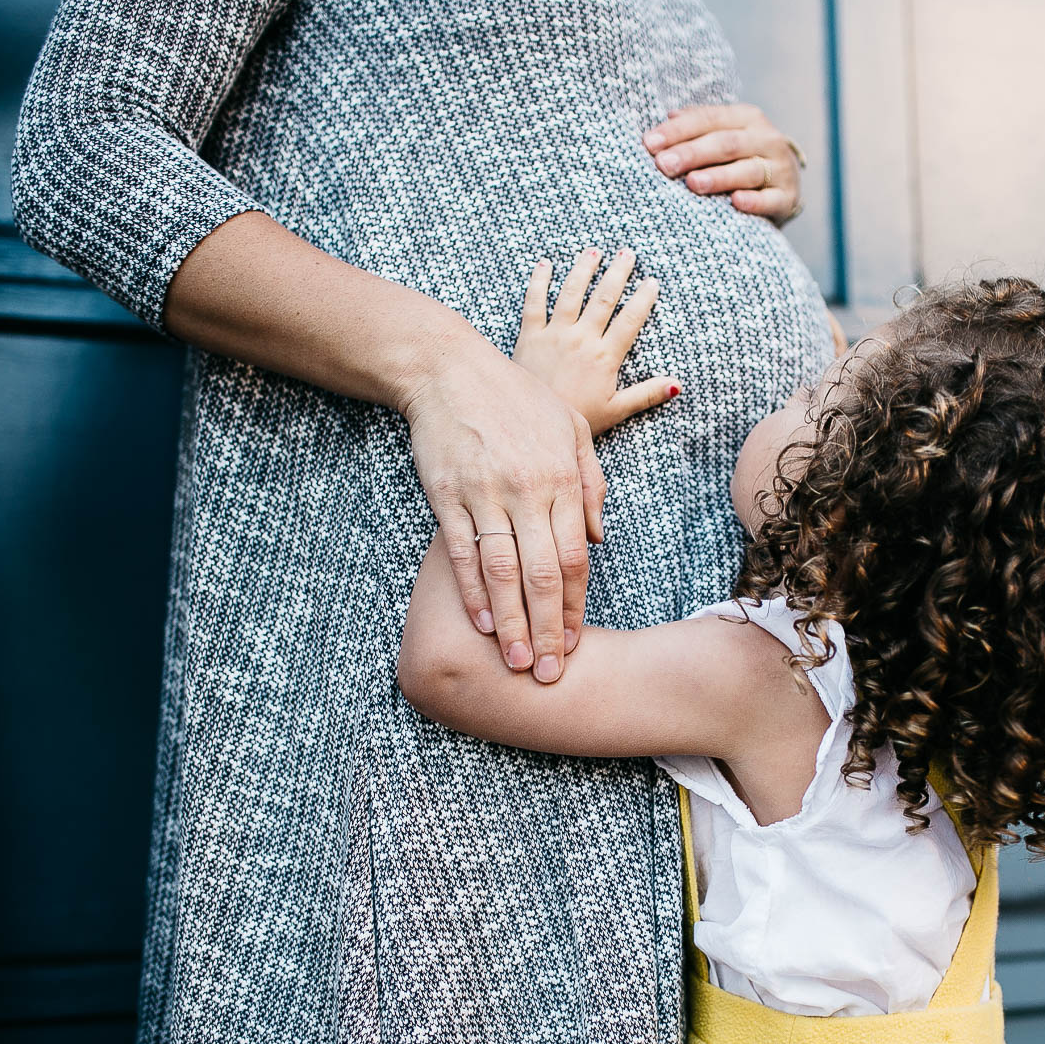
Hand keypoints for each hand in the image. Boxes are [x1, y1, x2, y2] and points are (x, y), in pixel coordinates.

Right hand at [404, 330, 607, 683]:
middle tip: (549, 674)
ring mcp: (484, 494)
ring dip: (511, 622)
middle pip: (542, 574)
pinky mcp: (446, 495)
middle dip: (548, 629)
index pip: (574, 557)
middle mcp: (526, 491)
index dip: (575, 605)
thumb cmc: (518, 398)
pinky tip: (483, 623)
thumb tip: (598, 538)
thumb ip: (590, 483)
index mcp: (561, 479)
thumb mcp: (571, 428)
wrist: (450, 369)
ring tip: (516, 663)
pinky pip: (461, 552)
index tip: (575, 642)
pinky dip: (472, 591)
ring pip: (502, 571)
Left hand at [514, 247, 680, 436]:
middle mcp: (582, 340)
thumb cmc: (577, 418)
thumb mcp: (616, 410)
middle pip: (603, 299)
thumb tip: (677, 386)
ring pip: (571, 294)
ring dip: (583, 269)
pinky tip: (545, 264)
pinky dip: (539, 281)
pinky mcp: (530, 336)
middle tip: (628, 253)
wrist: (536, 425)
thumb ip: (646, 394)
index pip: (629, 321)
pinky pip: (534, 302)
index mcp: (604, 357)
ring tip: (594, 252)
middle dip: (618, 273)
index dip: (643, 299)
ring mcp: (555, 335)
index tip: (651, 282)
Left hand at [643, 104, 803, 223]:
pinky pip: (770, 199)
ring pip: (748, 170)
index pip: (708, 119)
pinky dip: (754, 201)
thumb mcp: (722, 137)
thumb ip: (697, 126)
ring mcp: (780, 168)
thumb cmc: (740, 160)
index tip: (650, 143)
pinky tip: (736, 202)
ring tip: (692, 183)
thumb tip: (668, 116)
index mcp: (746, 118)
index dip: (678, 130)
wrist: (784, 187)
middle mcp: (766, 138)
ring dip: (720, 177)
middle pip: (726, 143)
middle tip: (664, 165)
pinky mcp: (788, 197)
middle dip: (693, 153)